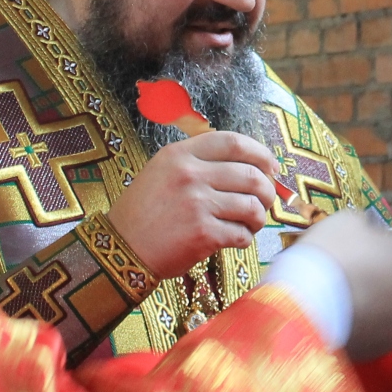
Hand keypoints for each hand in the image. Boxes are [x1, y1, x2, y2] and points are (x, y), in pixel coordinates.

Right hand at [110, 132, 280, 277]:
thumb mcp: (162, 172)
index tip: (271, 167)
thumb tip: (250, 167)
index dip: (260, 154)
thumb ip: (198, 164)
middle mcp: (189, 174)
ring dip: (258, 217)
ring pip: (251, 206)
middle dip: (267, 191)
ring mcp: (197, 203)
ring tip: (251, 224)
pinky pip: (242, 233)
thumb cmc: (145, 213)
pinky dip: (245, 238)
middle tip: (265, 202)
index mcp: (180, 155)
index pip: (233, 142)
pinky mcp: (203, 233)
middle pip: (250, 175)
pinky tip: (235, 239)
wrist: (120, 249)